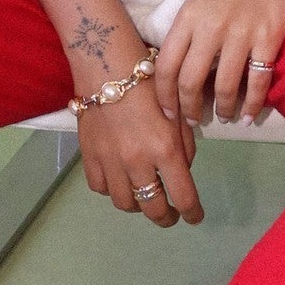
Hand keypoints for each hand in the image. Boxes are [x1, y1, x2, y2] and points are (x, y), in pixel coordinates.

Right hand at [77, 73, 203, 226]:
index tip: (195, 216)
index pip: (183, 197)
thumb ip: (184, 146)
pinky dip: (111, 189)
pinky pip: (100, 187)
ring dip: (137, 205)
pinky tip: (119, 180)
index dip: (192, 213)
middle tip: (170, 215)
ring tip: (143, 196)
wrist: (107, 67)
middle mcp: (137, 161)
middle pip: (152, 208)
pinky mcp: (89, 156)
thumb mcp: (177, 112)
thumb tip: (182, 170)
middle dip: (165, 218)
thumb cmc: (149, 84)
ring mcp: (110, 161)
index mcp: (164, 150)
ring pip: (124, 202)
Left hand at [154, 0, 284, 126]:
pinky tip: (248, 115)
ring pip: (225, 87)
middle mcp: (210, 29)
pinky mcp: (268, 39)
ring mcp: (241, 35)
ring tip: (223, 117)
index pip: (165, 65)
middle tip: (194, 121)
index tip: (167, 112)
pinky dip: (253, 104)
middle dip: (189, 109)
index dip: (164, 95)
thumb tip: (177, 73)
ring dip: (222, 109)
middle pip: (190, 82)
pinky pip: (258, 81)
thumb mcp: (197, 2)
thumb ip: (186, 34)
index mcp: (187, 18)